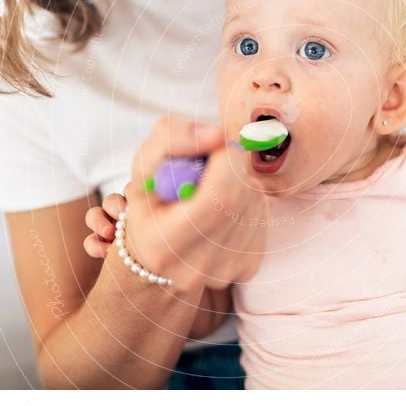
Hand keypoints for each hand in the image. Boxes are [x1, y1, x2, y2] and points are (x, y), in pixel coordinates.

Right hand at [86, 116, 268, 292]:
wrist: (157, 251)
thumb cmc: (150, 201)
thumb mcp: (145, 163)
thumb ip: (173, 138)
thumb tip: (219, 134)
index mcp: (163, 243)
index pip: (220, 195)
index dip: (225, 160)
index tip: (214, 147)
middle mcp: (196, 267)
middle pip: (241, 197)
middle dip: (232, 167)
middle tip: (214, 163)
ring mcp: (226, 271)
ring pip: (254, 205)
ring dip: (240, 184)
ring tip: (213, 189)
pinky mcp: (248, 267)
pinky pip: (260, 220)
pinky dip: (247, 203)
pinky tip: (224, 209)